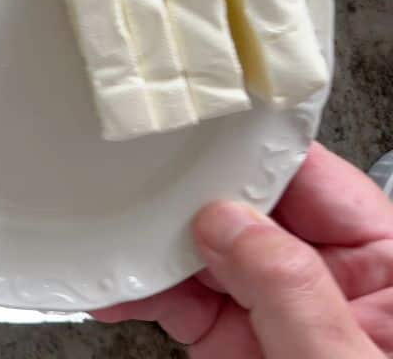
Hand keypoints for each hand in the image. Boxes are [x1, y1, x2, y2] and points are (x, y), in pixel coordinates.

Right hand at [94, 142, 392, 357]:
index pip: (317, 181)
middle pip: (249, 209)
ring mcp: (282, 311)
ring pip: (206, 255)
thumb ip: (291, 290)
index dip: (253, 151)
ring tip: (104, 239)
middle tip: (133, 185)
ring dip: (149, 247)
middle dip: (185, 199)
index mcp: (392, 264)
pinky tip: (111, 288)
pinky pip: (185, 304)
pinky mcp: (240, 343)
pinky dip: (141, 295)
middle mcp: (335, 279)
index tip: (197, 131)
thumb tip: (229, 221)